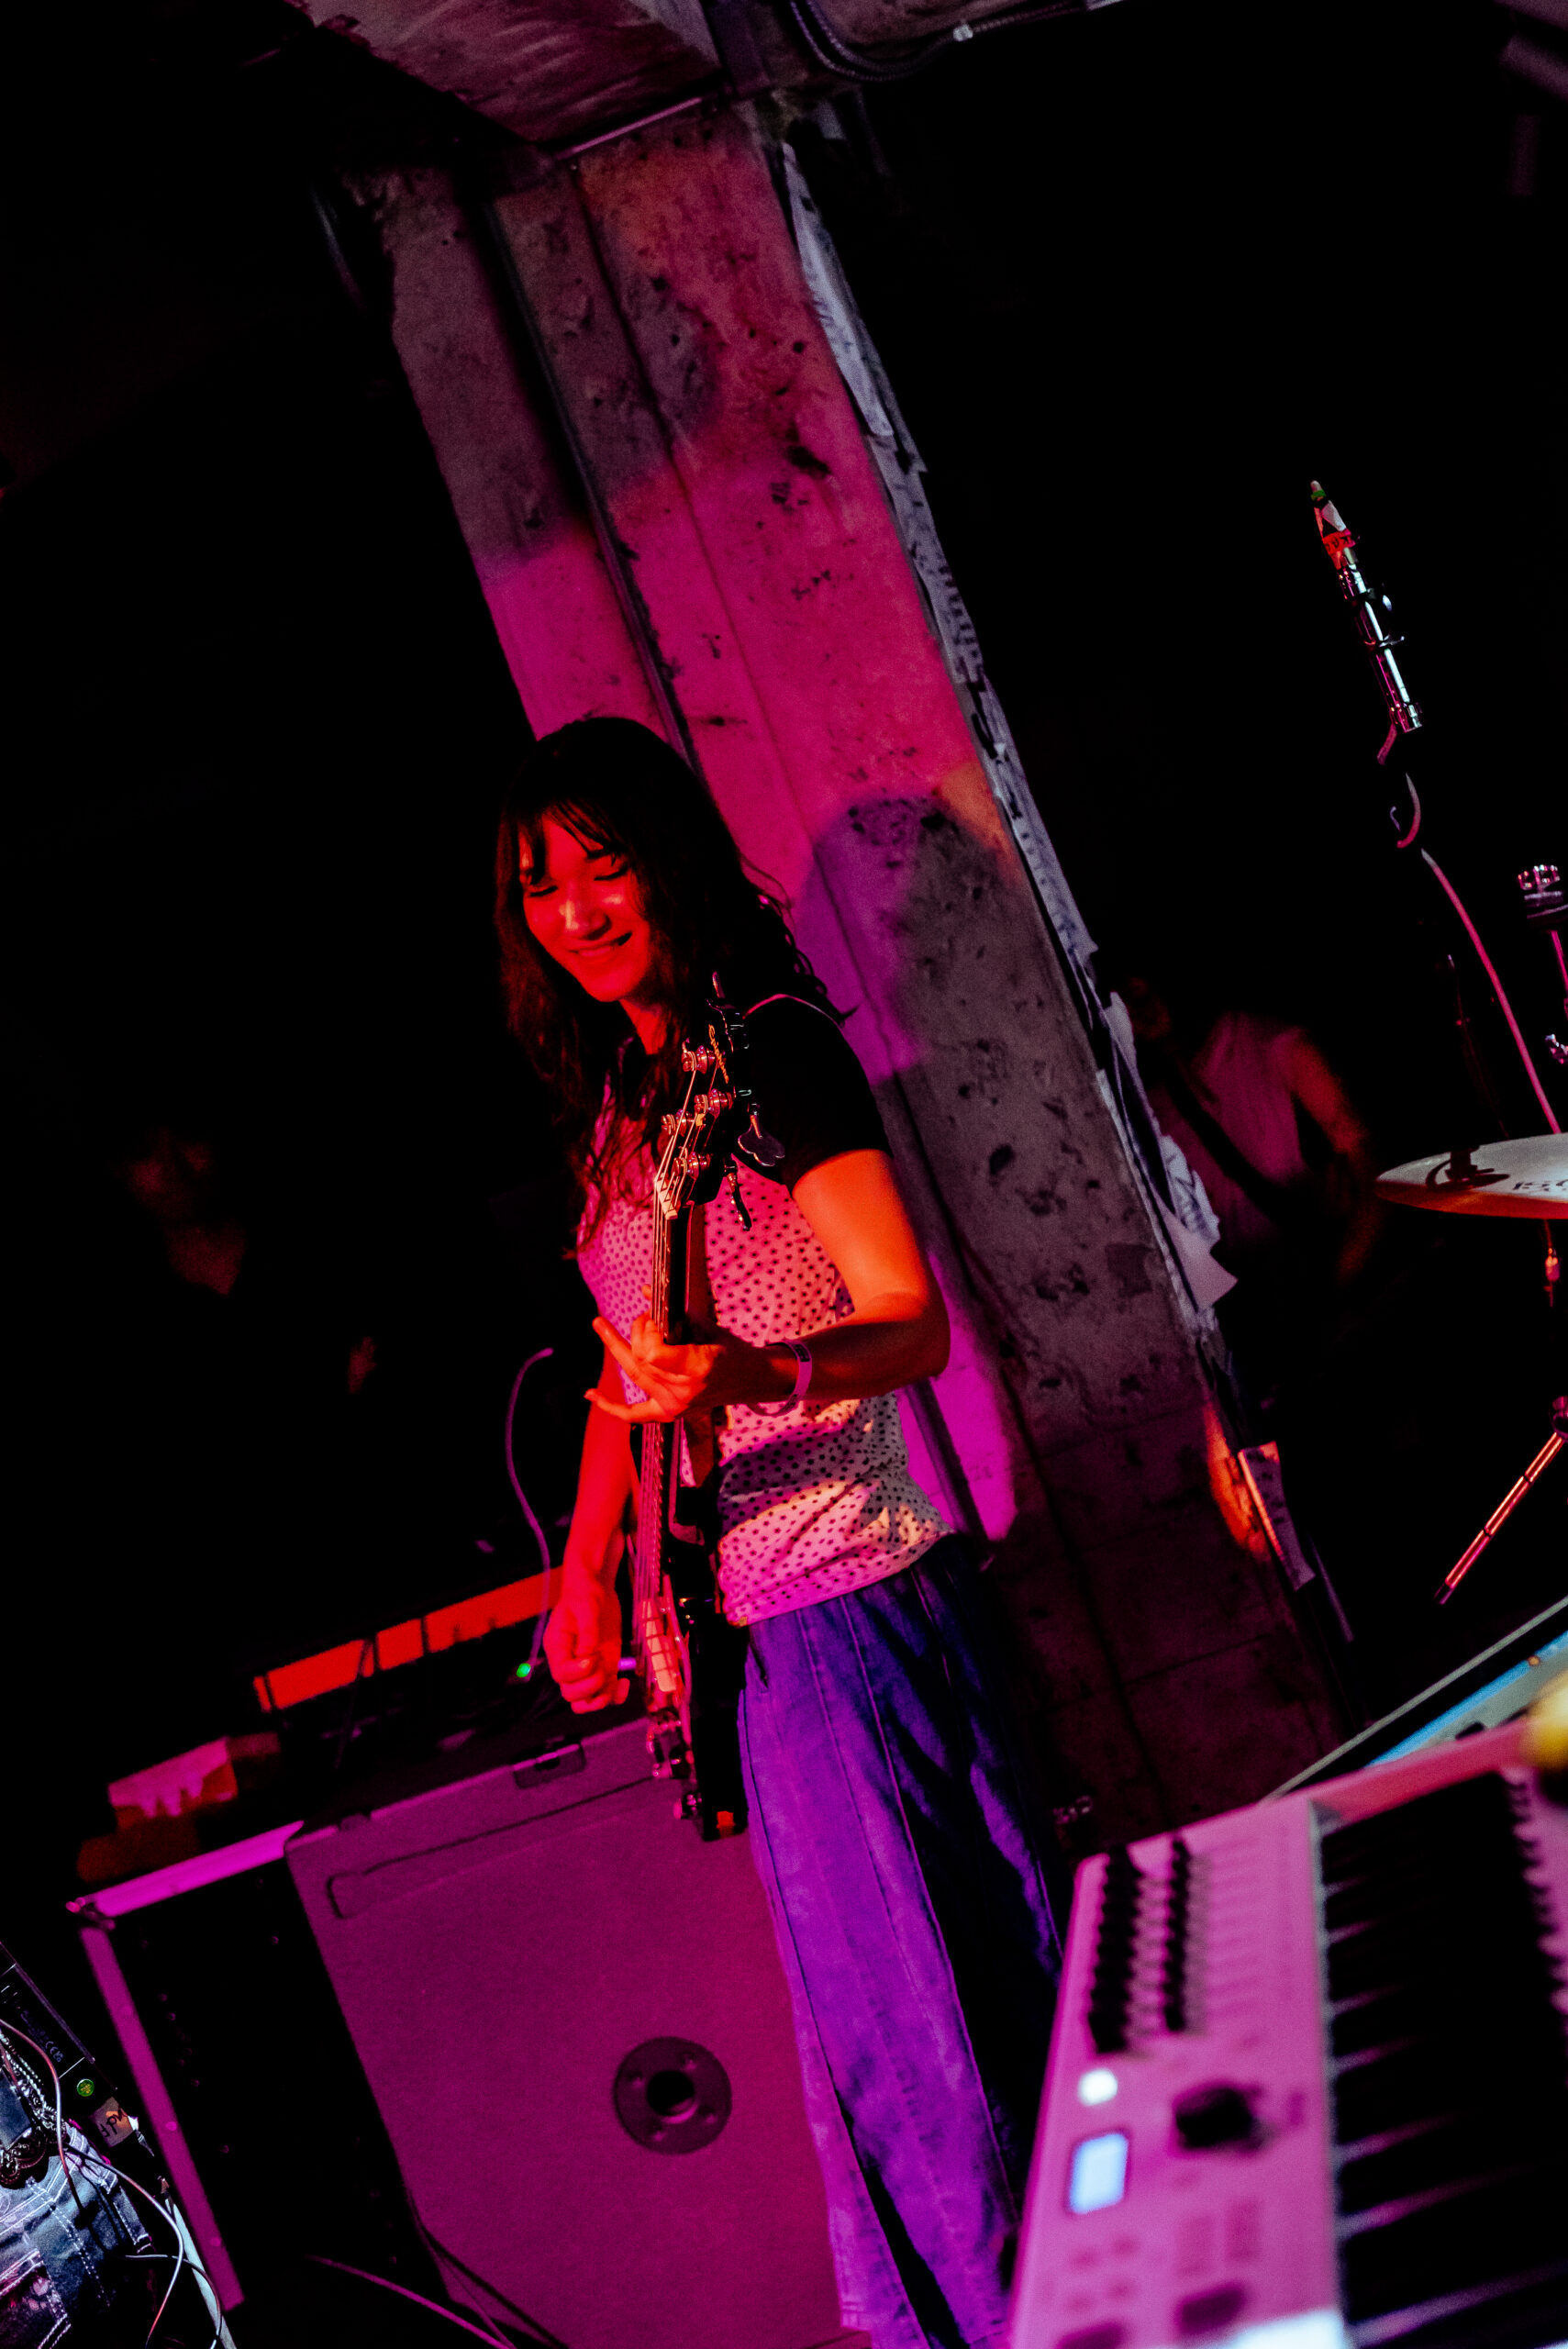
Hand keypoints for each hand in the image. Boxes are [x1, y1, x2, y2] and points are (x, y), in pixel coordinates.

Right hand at [544, 1554, 627, 1711]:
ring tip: (615, 1680)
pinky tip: (624, 1683)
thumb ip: (587, 1630)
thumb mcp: (587, 1606)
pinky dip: (615, 1696)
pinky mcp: (603, 1668)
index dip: (577, 1673)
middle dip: (589, 1687)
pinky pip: (605, 1693)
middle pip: (570, 1694)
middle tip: (603, 1666)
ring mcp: (587, 1669)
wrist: (596, 1588)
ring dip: (601, 1697)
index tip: (593, 1657)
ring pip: (586, 1701)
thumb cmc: (586, 1593)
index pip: (561, 1674)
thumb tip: (588, 1654)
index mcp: (557, 1647)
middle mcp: (569, 1663)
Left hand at [587, 1313, 764, 1423]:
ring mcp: (676, 1406)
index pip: (652, 1353)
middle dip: (637, 1333)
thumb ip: (675, 1313)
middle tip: (644, 1318)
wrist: (750, 1381)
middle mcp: (684, 1392)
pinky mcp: (670, 1414)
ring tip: (600, 1324)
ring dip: (619, 1348)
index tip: (657, 1318)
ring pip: (635, 1375)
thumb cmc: (731, 1349)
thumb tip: (644, 1290)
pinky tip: (590, 1394)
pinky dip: (611, 1407)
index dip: (647, 1332)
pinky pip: (634, 1414)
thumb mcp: (708, 1326)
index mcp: (697, 1368)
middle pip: (640, 1361)